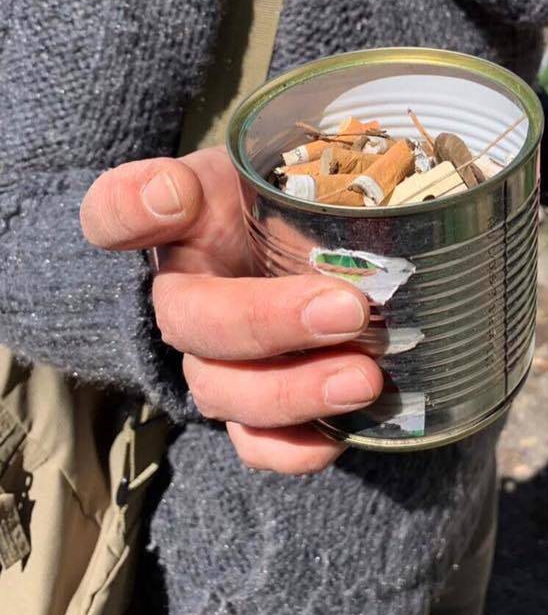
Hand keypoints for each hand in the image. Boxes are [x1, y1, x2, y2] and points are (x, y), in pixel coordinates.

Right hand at [80, 147, 382, 473]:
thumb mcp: (280, 173)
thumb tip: (199, 191)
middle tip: (348, 309)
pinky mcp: (252, 411)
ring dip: (293, 391)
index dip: (129, 209)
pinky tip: (337, 436)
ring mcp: (214, 361)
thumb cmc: (294, 212)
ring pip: (225, 392)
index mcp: (181, 228)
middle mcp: (184, 298)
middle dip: (266, 320)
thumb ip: (262, 163)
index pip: (116, 213)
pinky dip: (292, 450)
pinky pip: (254, 445)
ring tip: (364, 378)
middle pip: (194, 321)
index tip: (175, 198)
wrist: (313, 264)